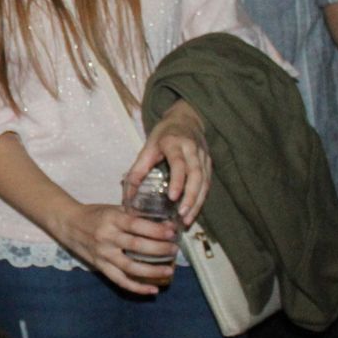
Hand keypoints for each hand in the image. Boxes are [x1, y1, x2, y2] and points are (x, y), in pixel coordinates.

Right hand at [52, 202, 177, 294]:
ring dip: (152, 271)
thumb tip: (164, 223)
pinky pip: (120, 280)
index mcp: (112, 219)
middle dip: (159, 249)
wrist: (68, 224)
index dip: (156, 230)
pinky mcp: (100, 266)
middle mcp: (107, 237)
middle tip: (174, 250)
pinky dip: (137, 287)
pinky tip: (153, 290)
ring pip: (130, 267)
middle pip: (137, 246)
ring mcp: (103, 254)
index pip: (137, 225)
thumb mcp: (112, 209)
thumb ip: (134, 215)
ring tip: (169, 270)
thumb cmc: (94, 214)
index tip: (172, 232)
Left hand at [123, 100, 211, 225]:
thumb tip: (128, 195)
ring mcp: (203, 157)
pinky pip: (208, 183)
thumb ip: (138, 170)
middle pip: (196, 175)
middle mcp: (192, 150)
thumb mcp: (148, 147)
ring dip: (197, 202)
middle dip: (191, 197)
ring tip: (187, 219)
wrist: (186, 119)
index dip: (178, 181)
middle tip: (182, 215)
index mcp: (175, 143)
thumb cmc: (163, 134)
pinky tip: (193, 211)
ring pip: (205, 182)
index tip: (173, 197)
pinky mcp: (209, 163)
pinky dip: (201, 199)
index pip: (179, 164)